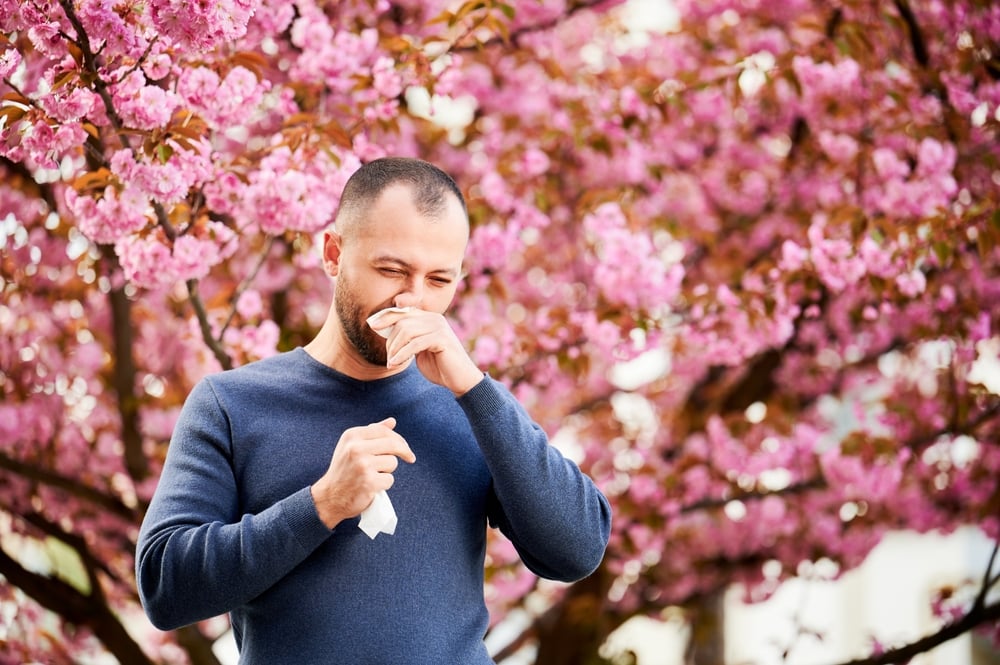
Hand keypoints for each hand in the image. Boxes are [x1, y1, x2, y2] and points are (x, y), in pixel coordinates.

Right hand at [310, 417, 414, 528]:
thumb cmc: (343, 471)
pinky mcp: (369, 482)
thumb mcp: (351, 447)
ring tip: (373, 475)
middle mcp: (356, 448)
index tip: (405, 447)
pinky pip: (389, 479)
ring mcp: (362, 465)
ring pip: (392, 463)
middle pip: (393, 445)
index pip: (383, 431)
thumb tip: (392, 421)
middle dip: (405, 451)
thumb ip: (371, 433)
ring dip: (387, 471)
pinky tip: (372, 487)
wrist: (329, 497)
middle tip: (410, 458)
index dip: (398, 438)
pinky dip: (384, 485)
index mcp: (352, 436)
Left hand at [369, 309, 483, 395]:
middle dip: (390, 341)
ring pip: (406, 331)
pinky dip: (401, 354)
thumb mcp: (419, 349)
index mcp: (429, 318)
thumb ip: (408, 339)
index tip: (372, 325)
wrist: (460, 379)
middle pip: (402, 322)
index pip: (403, 312)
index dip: (386, 316)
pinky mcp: (441, 339)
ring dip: (394, 349)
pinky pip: (414, 344)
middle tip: (389, 359)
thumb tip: (385, 329)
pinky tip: (394, 364)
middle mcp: (435, 318)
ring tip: (392, 363)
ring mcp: (439, 327)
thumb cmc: (439, 366)